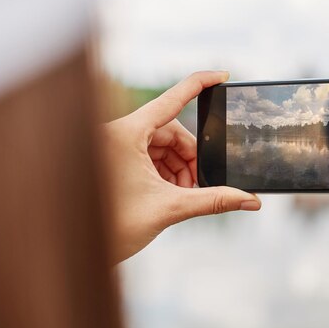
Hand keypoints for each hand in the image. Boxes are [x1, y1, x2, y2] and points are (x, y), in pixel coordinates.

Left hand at [102, 71, 260, 262]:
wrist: (78, 252)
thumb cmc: (112, 227)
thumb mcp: (169, 208)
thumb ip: (213, 200)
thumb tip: (250, 200)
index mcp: (126, 134)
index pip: (171, 99)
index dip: (199, 84)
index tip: (221, 75)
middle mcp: (116, 134)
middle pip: (169, 131)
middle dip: (189, 157)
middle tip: (199, 184)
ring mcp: (113, 146)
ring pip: (160, 145)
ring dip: (178, 167)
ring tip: (182, 194)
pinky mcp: (113, 159)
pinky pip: (147, 155)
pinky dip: (164, 171)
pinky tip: (169, 192)